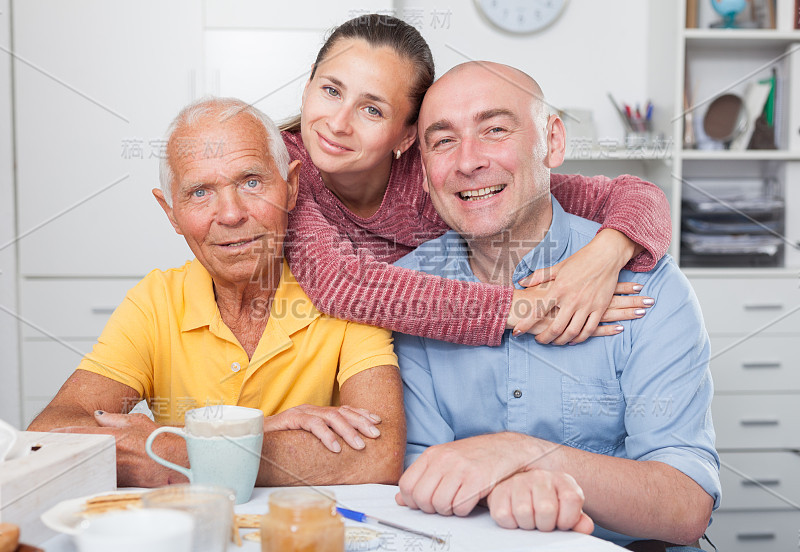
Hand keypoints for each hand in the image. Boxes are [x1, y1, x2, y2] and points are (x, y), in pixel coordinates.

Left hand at [55, 411, 187, 486]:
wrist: (177, 462)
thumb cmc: (161, 441)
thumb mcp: (138, 421)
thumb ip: (115, 419)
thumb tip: (99, 416)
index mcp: (113, 437)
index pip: (81, 433)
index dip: (64, 433)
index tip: (53, 433)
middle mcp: (111, 454)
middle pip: (81, 452)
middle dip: (71, 449)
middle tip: (60, 447)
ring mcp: (113, 470)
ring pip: (89, 465)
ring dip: (83, 461)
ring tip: (77, 458)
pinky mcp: (118, 482)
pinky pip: (101, 475)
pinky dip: (97, 471)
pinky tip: (96, 469)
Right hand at [263, 404, 381, 452]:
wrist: (250, 439)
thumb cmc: (278, 443)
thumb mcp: (304, 442)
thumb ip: (320, 441)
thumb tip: (342, 453)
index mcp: (316, 413)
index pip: (343, 410)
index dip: (362, 414)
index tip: (378, 422)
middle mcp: (310, 409)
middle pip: (342, 412)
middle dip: (361, 422)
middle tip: (375, 435)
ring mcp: (300, 412)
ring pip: (330, 417)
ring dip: (348, 431)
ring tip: (360, 445)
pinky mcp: (290, 419)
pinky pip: (312, 424)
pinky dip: (325, 435)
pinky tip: (335, 447)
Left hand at [395, 433, 532, 516]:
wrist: (507, 448)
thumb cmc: (475, 455)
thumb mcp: (445, 460)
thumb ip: (422, 477)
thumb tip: (400, 499)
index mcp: (433, 454)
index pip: (406, 484)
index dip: (412, 500)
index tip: (423, 503)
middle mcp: (444, 459)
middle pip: (421, 498)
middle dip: (430, 508)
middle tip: (442, 504)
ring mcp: (461, 468)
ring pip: (439, 505)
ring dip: (447, 510)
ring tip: (456, 501)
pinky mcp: (477, 480)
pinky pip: (459, 507)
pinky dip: (463, 510)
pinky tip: (468, 500)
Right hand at [486, 469, 593, 532]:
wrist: (522, 494)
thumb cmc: (549, 507)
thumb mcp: (567, 513)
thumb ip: (578, 521)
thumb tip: (585, 526)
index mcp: (562, 480)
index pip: (571, 499)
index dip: (567, 519)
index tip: (561, 523)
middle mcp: (540, 477)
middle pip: (546, 509)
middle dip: (545, 525)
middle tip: (542, 523)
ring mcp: (518, 481)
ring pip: (523, 512)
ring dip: (527, 524)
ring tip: (529, 520)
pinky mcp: (499, 491)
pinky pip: (504, 515)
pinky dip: (510, 523)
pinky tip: (516, 517)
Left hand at [511, 229, 652, 344]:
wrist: (606, 255)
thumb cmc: (580, 260)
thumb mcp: (557, 267)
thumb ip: (539, 276)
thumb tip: (521, 282)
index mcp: (558, 289)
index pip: (538, 311)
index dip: (525, 324)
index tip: (517, 332)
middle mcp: (572, 299)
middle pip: (556, 328)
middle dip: (545, 338)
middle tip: (539, 340)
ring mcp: (587, 305)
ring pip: (572, 332)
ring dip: (561, 341)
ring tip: (555, 342)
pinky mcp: (600, 308)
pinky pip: (590, 330)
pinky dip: (580, 338)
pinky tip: (573, 340)